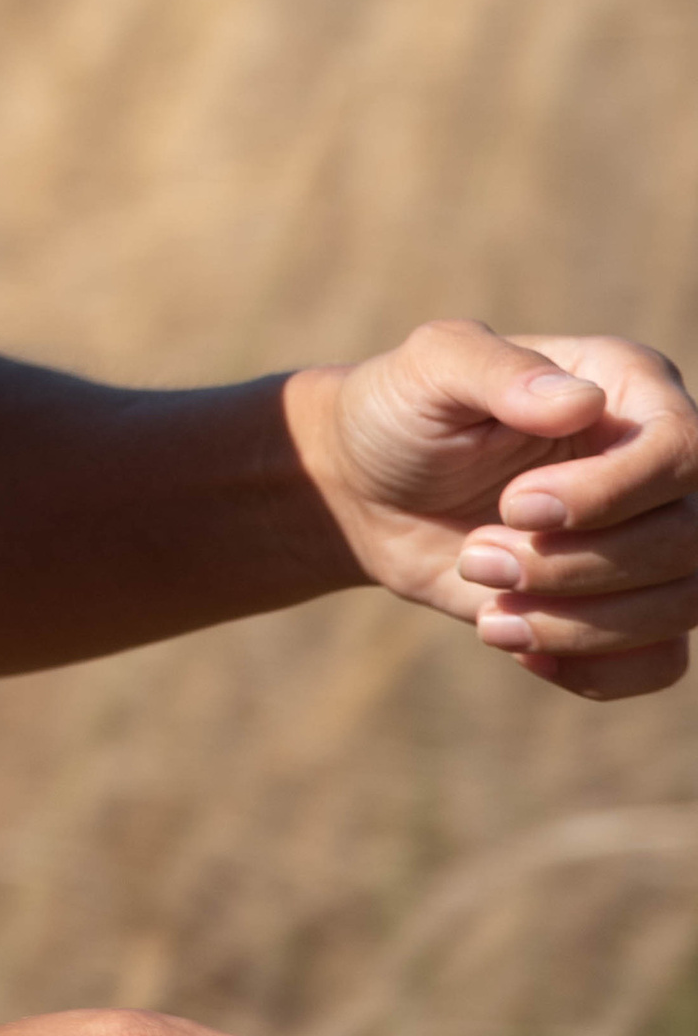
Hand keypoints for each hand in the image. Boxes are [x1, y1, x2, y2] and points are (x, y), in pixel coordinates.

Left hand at [289, 322, 697, 702]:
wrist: (370, 491)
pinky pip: (661, 660)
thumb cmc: (403, 414)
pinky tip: (516, 642)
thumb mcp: (430, 368)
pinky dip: (592, 667)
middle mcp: (658, 463)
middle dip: (572, 566)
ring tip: (486, 602)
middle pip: (685, 540)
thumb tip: (582, 404)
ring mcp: (649, 536)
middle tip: (477, 556)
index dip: (609, 494)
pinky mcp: (625, 602)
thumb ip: (498, 369)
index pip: (682, 452)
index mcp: (633, 387)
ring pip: (679, 604)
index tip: (514, 506)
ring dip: (575, 623)